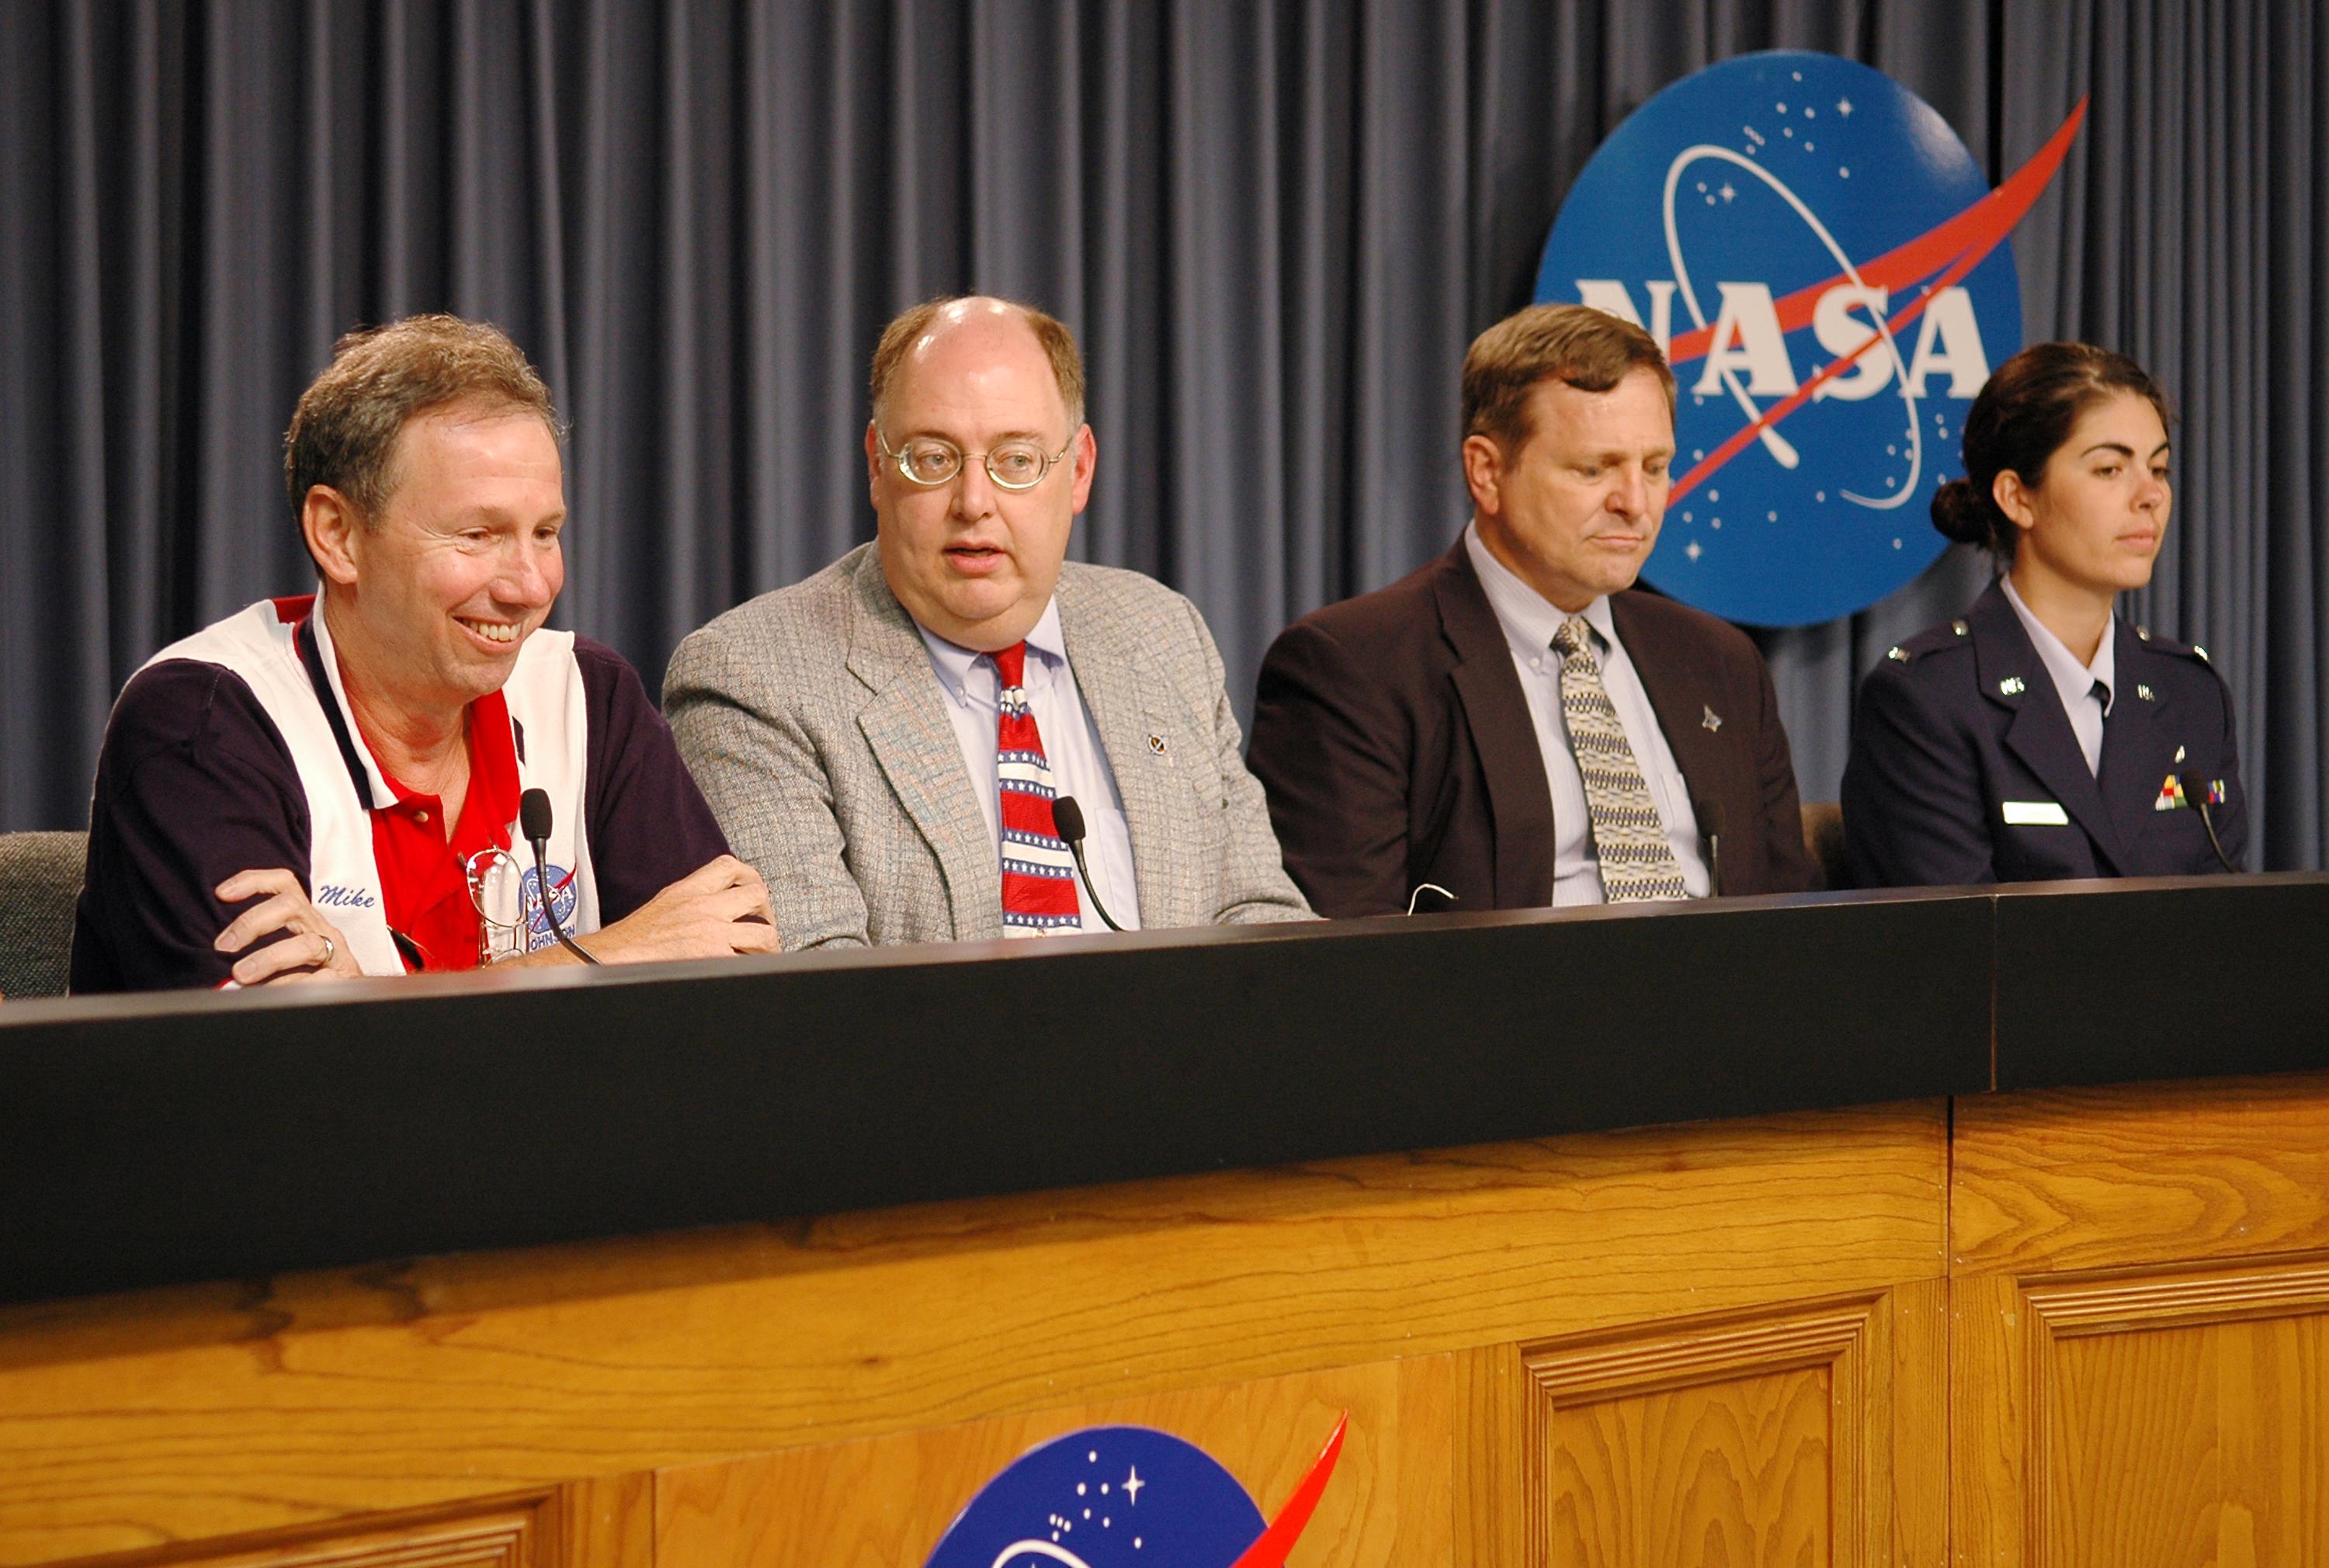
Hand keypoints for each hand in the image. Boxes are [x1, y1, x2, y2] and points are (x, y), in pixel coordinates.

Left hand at [213, 868, 364, 984]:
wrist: (355, 1000)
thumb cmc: (312, 976)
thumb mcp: (285, 952)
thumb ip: (256, 946)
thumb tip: (214, 954)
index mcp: (304, 919)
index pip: (284, 884)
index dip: (253, 881)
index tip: (222, 893)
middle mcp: (321, 928)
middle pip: (291, 906)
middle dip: (252, 922)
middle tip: (223, 946)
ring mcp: (336, 953)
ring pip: (306, 945)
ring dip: (269, 958)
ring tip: (241, 975)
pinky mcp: (345, 978)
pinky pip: (317, 980)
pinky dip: (288, 987)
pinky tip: (270, 996)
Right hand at [561, 855, 779, 965]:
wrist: (614, 957)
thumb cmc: (634, 937)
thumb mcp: (666, 902)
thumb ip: (694, 899)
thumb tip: (719, 904)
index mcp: (690, 889)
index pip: (729, 866)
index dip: (750, 876)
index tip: (753, 891)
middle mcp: (705, 906)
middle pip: (757, 894)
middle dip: (767, 910)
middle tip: (764, 925)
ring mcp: (712, 932)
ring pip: (764, 932)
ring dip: (768, 944)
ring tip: (762, 953)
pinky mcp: (714, 956)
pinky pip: (748, 960)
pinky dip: (752, 966)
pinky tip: (747, 970)